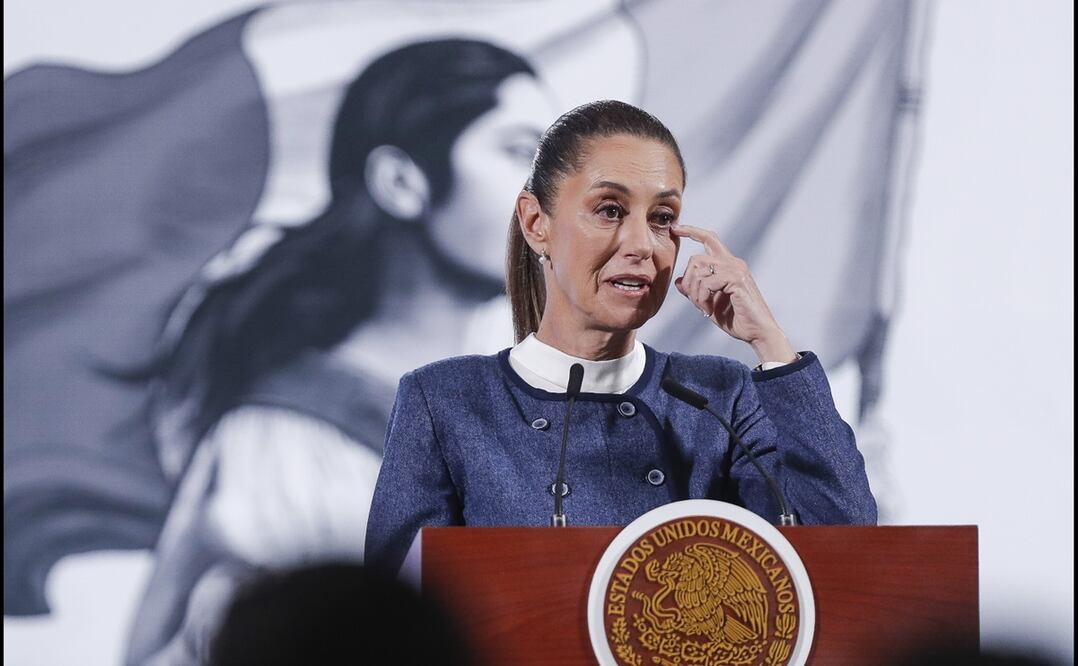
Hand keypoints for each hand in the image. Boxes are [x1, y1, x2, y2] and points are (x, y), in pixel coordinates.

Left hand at [672, 224, 797, 363]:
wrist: (757, 333)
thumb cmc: (736, 319)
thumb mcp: (709, 304)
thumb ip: (695, 291)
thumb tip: (678, 281)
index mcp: (728, 264)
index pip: (709, 239)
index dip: (691, 231)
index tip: (675, 229)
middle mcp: (733, 263)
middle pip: (696, 259)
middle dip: (688, 282)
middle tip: (694, 301)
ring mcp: (737, 270)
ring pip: (699, 271)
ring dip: (695, 293)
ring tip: (703, 308)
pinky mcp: (738, 280)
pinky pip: (708, 283)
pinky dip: (703, 298)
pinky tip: (708, 311)